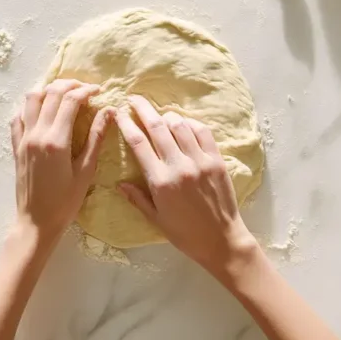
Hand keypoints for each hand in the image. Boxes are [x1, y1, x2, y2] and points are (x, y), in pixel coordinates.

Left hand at [10, 79, 113, 243]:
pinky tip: (42, 109)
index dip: (86, 90)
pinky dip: (30, 106)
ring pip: (31, 99)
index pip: (70, 101)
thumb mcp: (86, 171)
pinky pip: (18, 116)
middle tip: (84, 88)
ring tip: (63, 93)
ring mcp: (23, 138)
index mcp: (56, 140)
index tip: (98, 91)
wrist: (36, 222)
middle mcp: (36, 134)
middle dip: (69, 84)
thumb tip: (109, 112)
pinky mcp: (16, 146)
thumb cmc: (65, 202)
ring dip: (48, 90)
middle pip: (50, 94)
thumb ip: (96, 139)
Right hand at [116, 95, 258, 282]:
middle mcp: (179, 166)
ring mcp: (200, 161)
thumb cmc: (185, 234)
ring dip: (166, 116)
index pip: (138, 143)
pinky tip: (183, 125)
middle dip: (142, 108)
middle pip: (157, 126)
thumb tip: (120, 184)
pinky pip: (202, 132)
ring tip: (159, 116)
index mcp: (160, 181)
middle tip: (134, 98)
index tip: (119, 112)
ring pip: (179, 125)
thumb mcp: (155, 219)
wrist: (221, 241)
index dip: (126, 123)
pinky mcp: (217, 161)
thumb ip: (137, 198)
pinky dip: (190, 123)